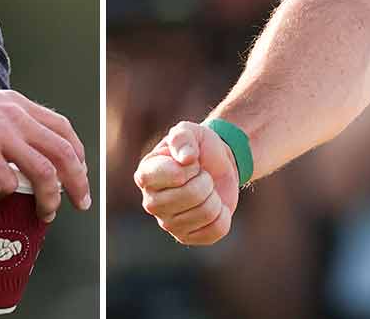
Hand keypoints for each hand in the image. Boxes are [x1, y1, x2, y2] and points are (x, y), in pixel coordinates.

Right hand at [0, 81, 89, 220]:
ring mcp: (2, 135)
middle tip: (81, 202)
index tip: (81, 172)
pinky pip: (5, 185)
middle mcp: (17, 117)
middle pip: (64, 152)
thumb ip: (7, 119)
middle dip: (78, 181)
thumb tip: (21, 145)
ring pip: (44, 173)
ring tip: (46, 214)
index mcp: (20, 105)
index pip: (63, 128)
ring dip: (50, 198)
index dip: (78, 152)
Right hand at [134, 120, 240, 244]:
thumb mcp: (191, 132)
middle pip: (192, 195)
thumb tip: (186, 158)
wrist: (216, 166)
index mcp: (146, 174)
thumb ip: (183, 137)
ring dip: (215, 196)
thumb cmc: (198, 148)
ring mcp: (167, 223)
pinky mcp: (186, 237)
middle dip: (206, 180)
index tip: (191, 160)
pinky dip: (223, 215)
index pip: (174, 175)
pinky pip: (216, 229)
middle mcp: (151, 202)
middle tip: (202, 175)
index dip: (191, 166)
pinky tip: (214, 207)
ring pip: (206, 212)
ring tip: (207, 189)